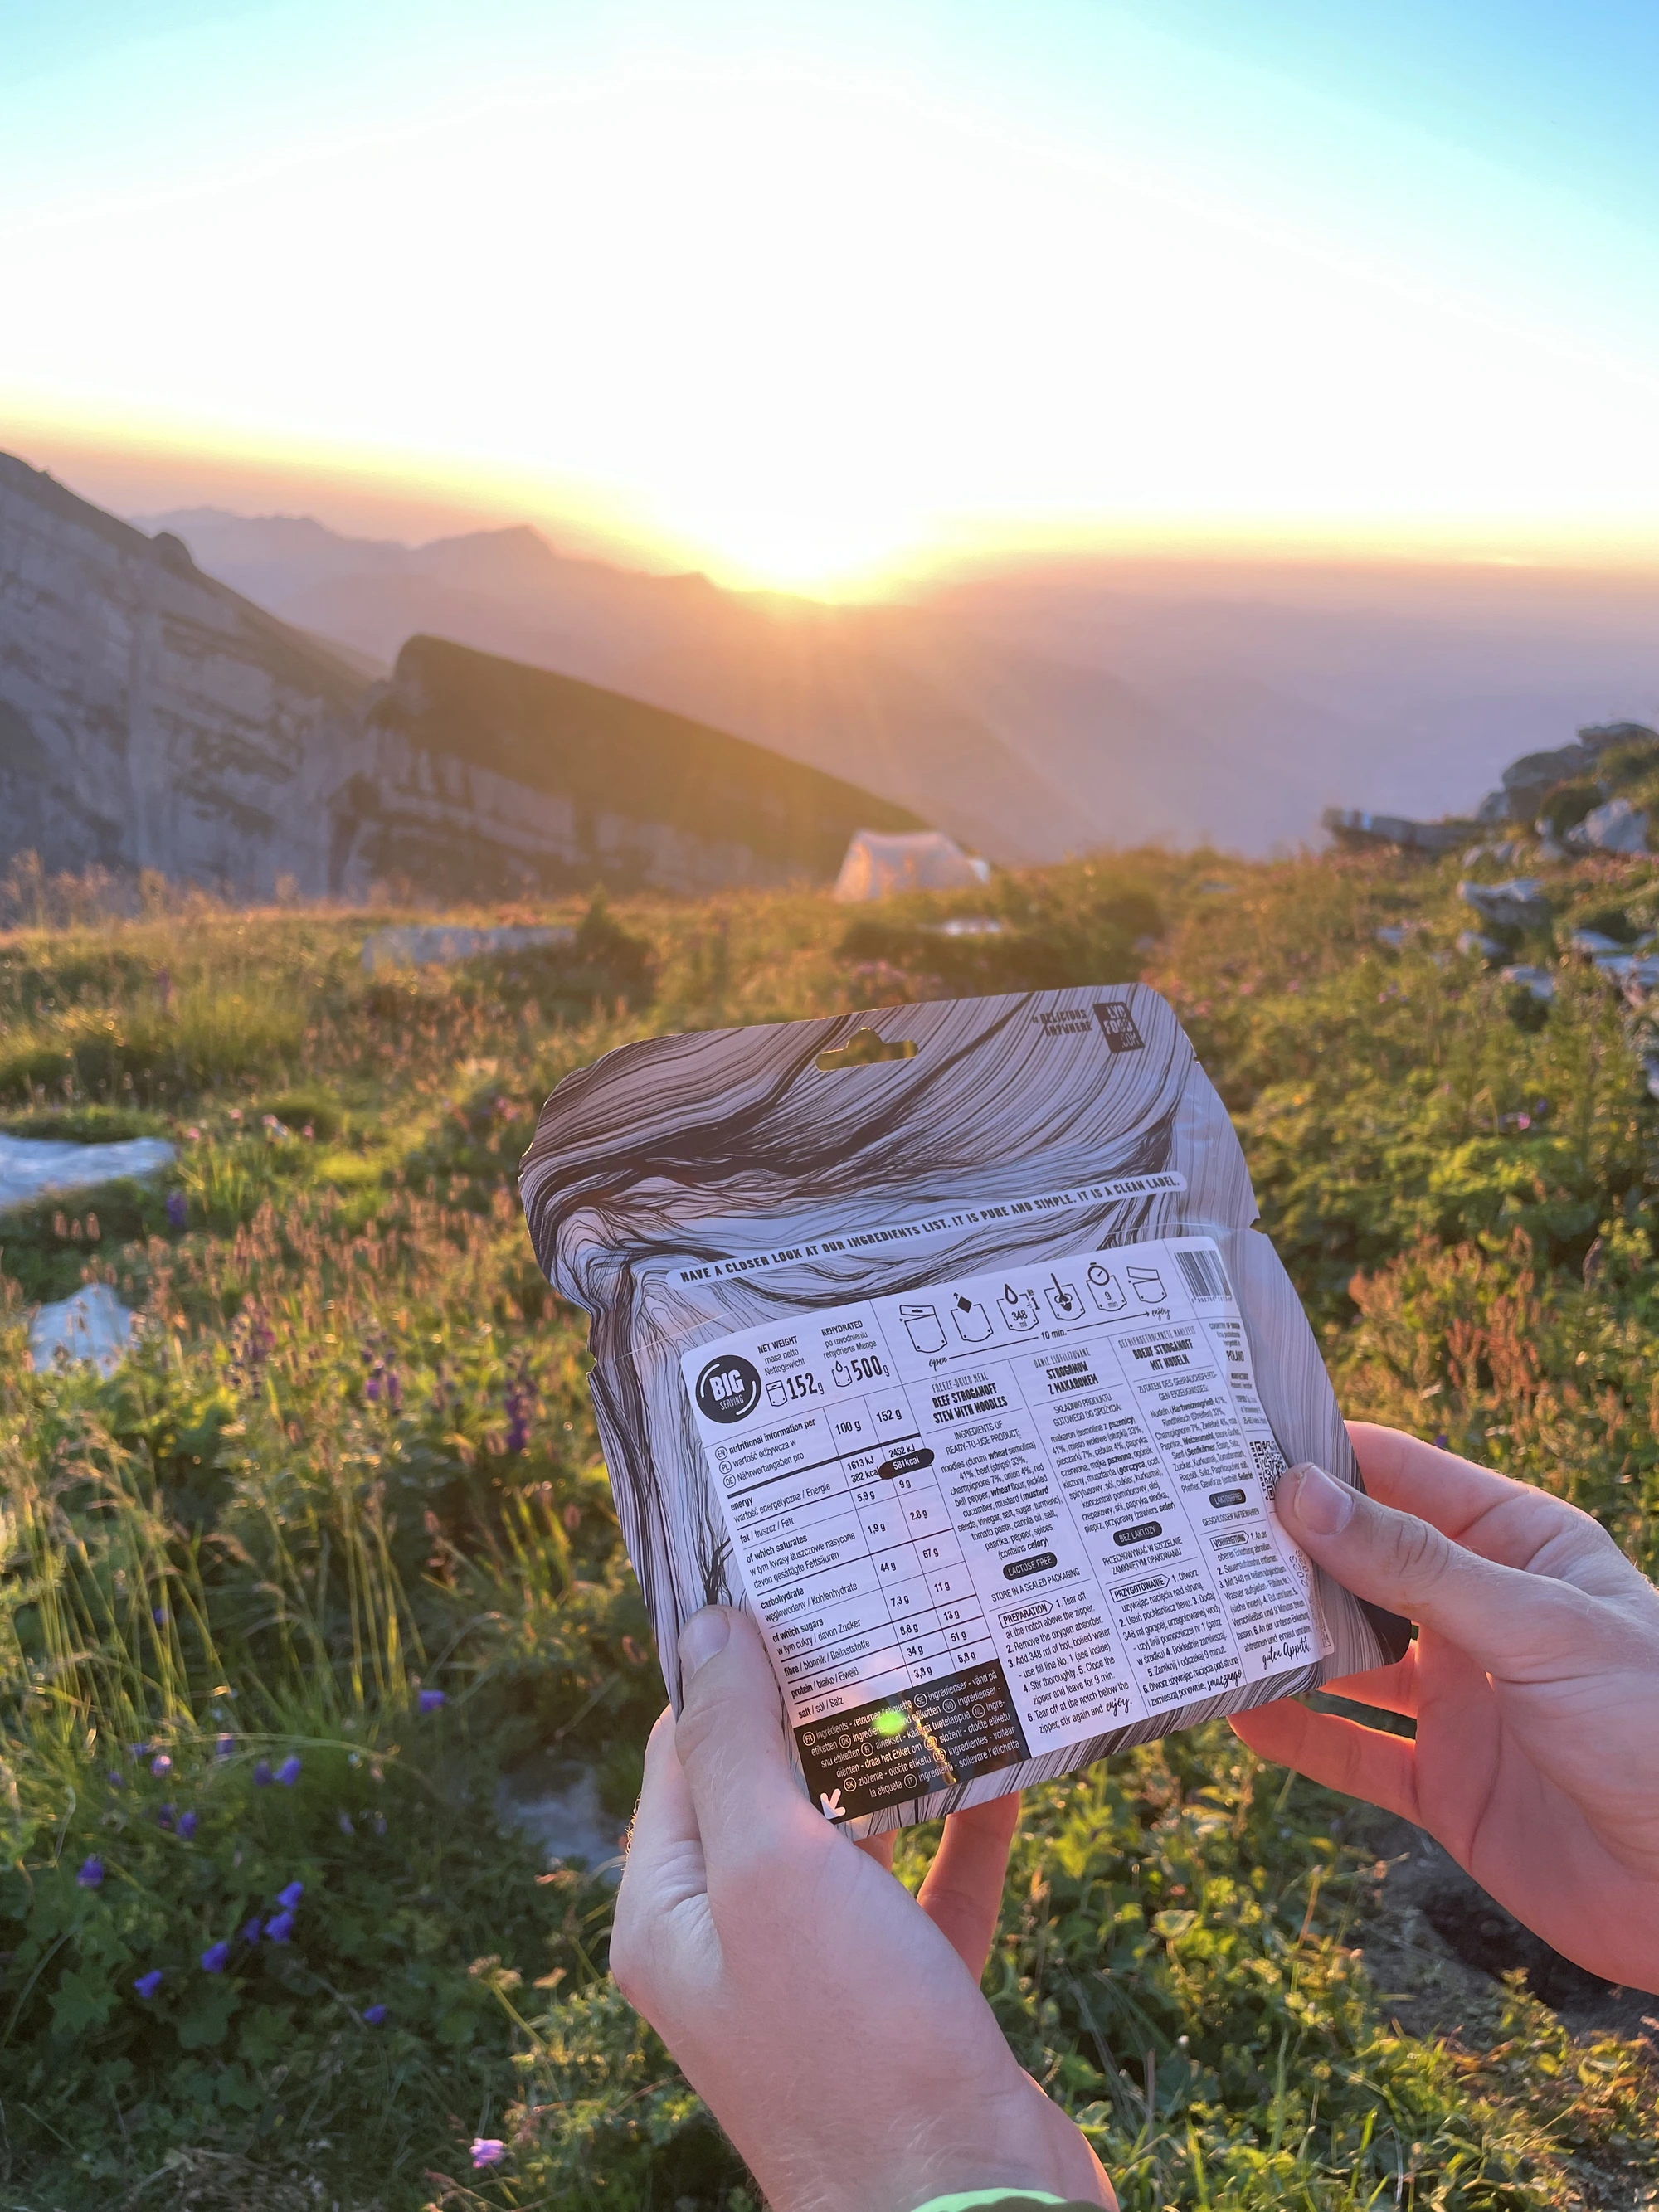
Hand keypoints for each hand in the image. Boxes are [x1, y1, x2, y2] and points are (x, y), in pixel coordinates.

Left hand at [611, 1605, 1113, 2211]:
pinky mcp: (902, 2003)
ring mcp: (818, 1977)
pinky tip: (1006, 1770)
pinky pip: (925, 1893)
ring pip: (849, 1837)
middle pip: (767, 1786)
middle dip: (821, 1702)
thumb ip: (734, 1743)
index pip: (682, 1752)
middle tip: (878, 1605)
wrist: (967, 2211)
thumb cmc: (854, 2042)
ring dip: (895, 1761)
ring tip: (945, 1664)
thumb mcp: (772, 1866)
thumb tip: (704, 1630)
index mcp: (669, 1913)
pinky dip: (961, 1833)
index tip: (787, 1583)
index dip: (730, 1666)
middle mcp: (730, 1943)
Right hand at [1232, 1422, 1658, 1990]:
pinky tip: (1239, 1713)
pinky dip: (1297, 1736)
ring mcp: (1463, 1702)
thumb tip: (1302, 1495)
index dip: (1324, 1456)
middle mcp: (1482, 1616)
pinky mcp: (1449, 1787)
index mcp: (1519, 1549)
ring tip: (1198, 1615)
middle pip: (1362, 1565)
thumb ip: (1415, 1565)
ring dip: (1281, 1641)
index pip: (1404, 1476)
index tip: (1233, 1438)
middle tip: (1185, 1525)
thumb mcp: (1534, 1626)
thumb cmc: (1653, 1726)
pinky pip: (1354, 1754)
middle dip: (1284, 1549)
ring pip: (1348, 1658)